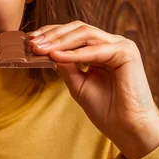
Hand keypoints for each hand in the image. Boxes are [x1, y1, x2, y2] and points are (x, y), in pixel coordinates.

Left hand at [29, 21, 158, 158]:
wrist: (127, 129)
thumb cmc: (106, 110)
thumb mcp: (78, 84)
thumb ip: (65, 66)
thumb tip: (46, 51)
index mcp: (101, 49)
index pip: (73, 33)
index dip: (51, 34)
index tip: (30, 41)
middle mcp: (112, 43)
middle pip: (78, 29)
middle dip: (53, 35)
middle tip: (32, 43)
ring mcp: (121, 45)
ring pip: (86, 34)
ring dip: (60, 41)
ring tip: (41, 49)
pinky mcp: (127, 53)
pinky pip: (96, 50)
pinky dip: (75, 53)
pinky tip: (57, 56)